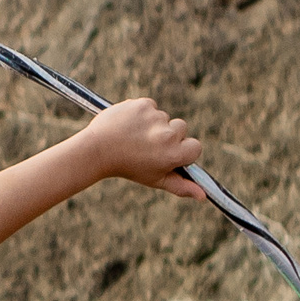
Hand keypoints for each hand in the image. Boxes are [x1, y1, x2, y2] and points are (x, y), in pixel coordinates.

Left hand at [82, 98, 205, 199]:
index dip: (182, 151)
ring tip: (134, 137)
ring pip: (164, 117)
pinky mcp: (143, 104)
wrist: (96, 150)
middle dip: (168, 136)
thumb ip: (180, 186)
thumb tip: (203, 196)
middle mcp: (168, 134)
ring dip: (153, 124)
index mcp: (174, 153)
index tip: (167, 154)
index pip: (195, 147)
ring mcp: (155, 117)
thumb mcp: (155, 179)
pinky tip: (129, 125)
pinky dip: (141, 114)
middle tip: (146, 146)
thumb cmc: (128, 167)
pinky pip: (150, 107)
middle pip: (181, 128)